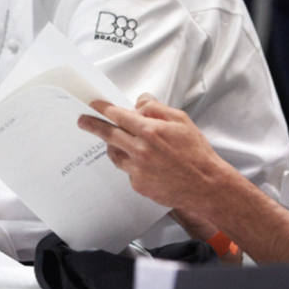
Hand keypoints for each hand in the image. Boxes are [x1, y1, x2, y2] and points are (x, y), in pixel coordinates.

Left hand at [78, 93, 222, 212]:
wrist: (206, 185)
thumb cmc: (196, 152)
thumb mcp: (181, 120)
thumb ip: (156, 108)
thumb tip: (138, 103)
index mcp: (150, 131)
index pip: (118, 115)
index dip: (104, 109)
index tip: (94, 105)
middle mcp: (140, 150)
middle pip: (108, 134)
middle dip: (92, 125)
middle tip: (82, 121)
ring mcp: (138, 170)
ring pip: (115, 153)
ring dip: (114, 145)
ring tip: (121, 142)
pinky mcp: (138, 185)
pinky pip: (127, 170)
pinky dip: (131, 163)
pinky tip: (145, 163)